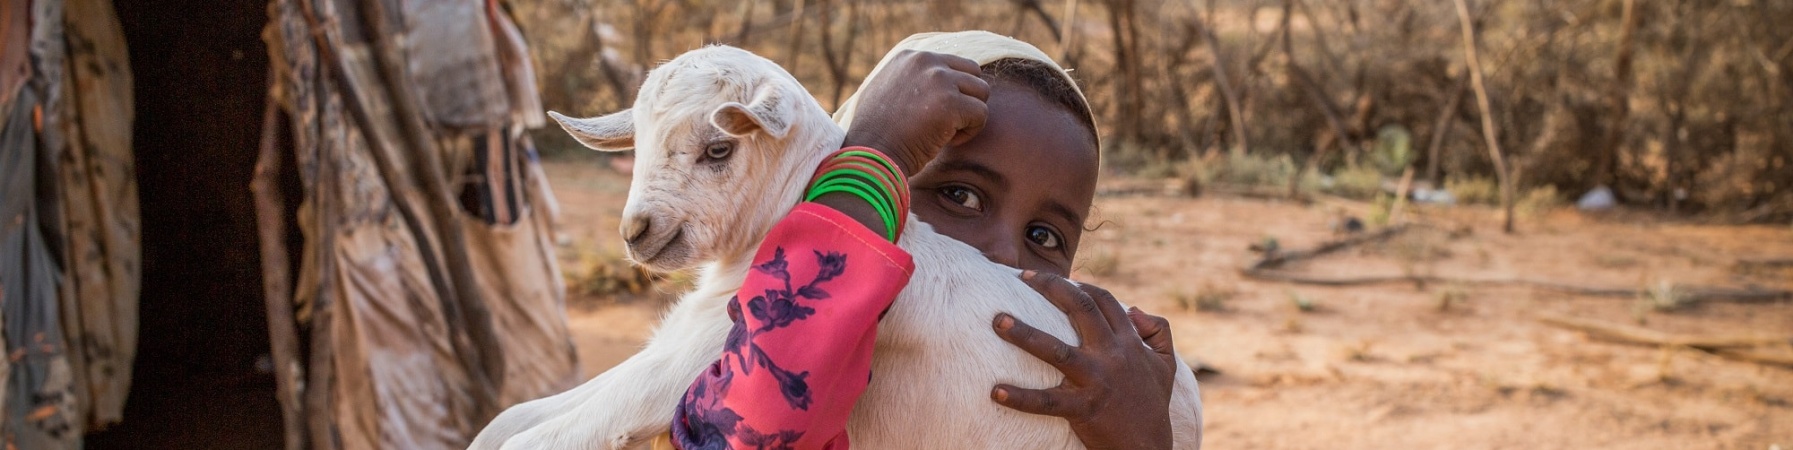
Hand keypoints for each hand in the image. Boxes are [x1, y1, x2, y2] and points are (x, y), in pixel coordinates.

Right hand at [841, 50, 989, 174]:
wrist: (870, 155)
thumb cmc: (878, 135)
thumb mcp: (888, 92)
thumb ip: (912, 80)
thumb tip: (940, 85)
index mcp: (910, 56)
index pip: (953, 64)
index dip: (952, 92)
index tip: (933, 113)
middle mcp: (926, 61)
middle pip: (973, 73)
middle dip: (967, 100)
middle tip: (946, 123)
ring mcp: (939, 80)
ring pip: (982, 92)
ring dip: (970, 115)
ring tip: (947, 133)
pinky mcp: (950, 103)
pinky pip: (982, 114)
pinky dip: (971, 132)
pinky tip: (948, 141)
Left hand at [991, 271, 1177, 449]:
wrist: (1149, 447)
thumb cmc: (1154, 404)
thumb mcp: (1167, 365)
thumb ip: (1158, 331)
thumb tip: (1134, 309)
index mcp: (1129, 343)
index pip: (1104, 301)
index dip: (1080, 285)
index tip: (1059, 278)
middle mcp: (1113, 355)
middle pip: (1080, 308)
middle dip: (1050, 287)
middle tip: (1021, 276)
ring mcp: (1096, 380)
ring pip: (1056, 349)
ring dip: (1025, 334)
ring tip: (998, 321)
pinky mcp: (1083, 408)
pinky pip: (1046, 401)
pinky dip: (1020, 398)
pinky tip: (995, 392)